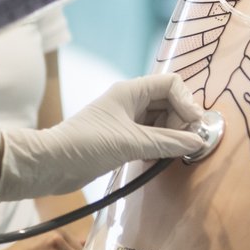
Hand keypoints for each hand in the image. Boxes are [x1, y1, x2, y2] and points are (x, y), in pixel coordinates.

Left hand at [0, 74, 207, 200]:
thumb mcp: (131, 143)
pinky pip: (150, 137)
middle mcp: (130, 101)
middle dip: (180, 122)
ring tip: (167, 154)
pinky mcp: (122, 139)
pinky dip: (158, 147)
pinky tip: (153, 160)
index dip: (187, 102)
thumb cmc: (85, 145)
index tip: (194, 125)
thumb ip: (167, 142)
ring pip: (161, 122)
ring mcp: (126, 120)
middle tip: (183, 144)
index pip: (171, 84)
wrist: (51, 165)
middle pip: (170, 103)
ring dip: (170, 137)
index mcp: (131, 91)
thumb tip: (198, 142)